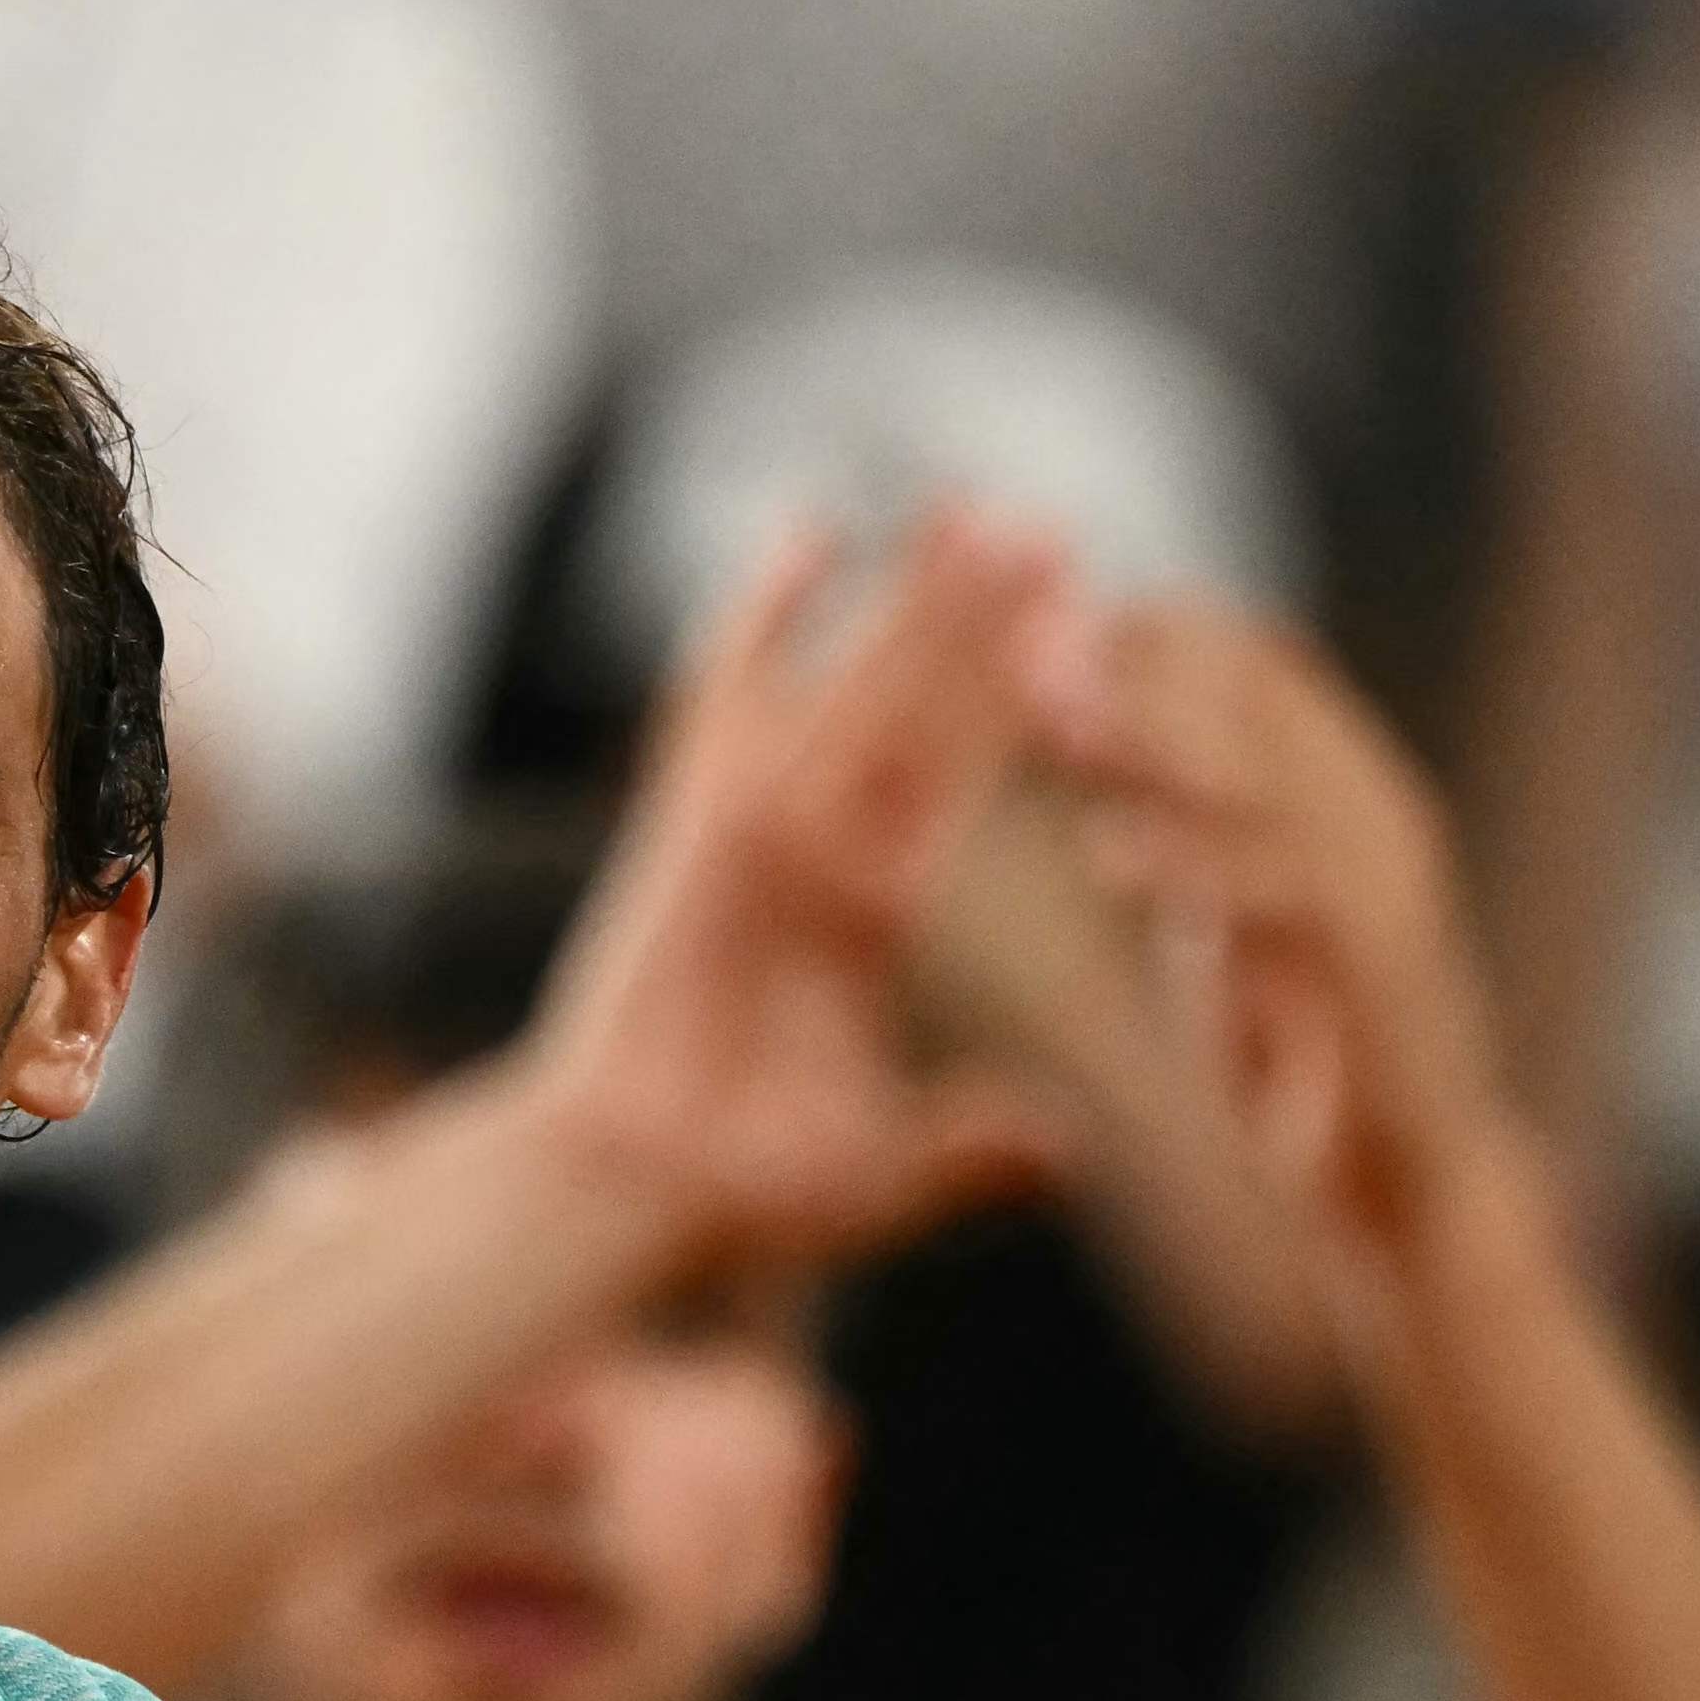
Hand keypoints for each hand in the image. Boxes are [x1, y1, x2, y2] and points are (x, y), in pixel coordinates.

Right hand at [511, 514, 1078, 1285]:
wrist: (632, 1186)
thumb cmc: (737, 1194)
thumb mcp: (880, 1172)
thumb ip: (967, 1151)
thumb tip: (1063, 1149)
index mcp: (860, 923)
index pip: (952, 787)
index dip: (1011, 710)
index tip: (1067, 635)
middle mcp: (813, 855)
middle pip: (916, 712)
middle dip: (974, 623)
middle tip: (1040, 526)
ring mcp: (757, 831)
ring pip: (857, 686)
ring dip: (914, 600)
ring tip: (973, 506)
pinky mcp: (701, 827)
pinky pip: (735, 703)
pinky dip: (766, 620)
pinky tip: (812, 535)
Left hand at [1038, 599, 1518, 1273]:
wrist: (1418, 1185)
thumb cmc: (1305, 1043)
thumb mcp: (1226, 903)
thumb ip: (1177, 810)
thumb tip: (1082, 710)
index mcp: (1336, 784)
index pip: (1239, 655)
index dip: (1133, 628)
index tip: (1018, 616)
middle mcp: (1372, 812)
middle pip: (1250, 692)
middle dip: (1130, 660)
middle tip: (1020, 642)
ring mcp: (1389, 889)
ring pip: (1265, 780)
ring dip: (1154, 741)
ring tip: (1051, 715)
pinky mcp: (1385, 978)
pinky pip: (1289, 900)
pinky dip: (1199, 870)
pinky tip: (1104, 855)